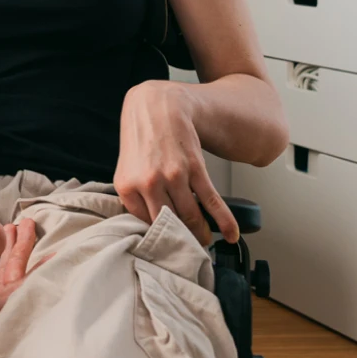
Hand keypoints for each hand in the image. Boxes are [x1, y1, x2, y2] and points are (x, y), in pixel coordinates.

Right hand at [0, 217, 36, 335]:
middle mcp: (2, 301)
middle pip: (21, 269)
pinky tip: (3, 238)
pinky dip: (1, 255)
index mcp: (4, 300)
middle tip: (28, 222)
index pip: (33, 280)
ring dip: (11, 247)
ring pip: (9, 268)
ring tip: (16, 225)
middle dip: (24, 244)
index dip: (46, 264)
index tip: (62, 252)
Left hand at [116, 80, 237, 245]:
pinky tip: (230, 233)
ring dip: (201, 234)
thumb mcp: (126, 167)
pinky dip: (224, 220)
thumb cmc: (142, 136)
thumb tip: (148, 222)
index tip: (168, 249)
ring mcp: (172, 176)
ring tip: (205, 242)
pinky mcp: (194, 168)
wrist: (158, 105)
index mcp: (127, 187)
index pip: (144, 225)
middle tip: (189, 252)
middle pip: (168, 225)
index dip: (158, 239)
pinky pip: (210, 201)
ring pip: (190, 216)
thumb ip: (134, 195)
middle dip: (181, 242)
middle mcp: (148, 184)